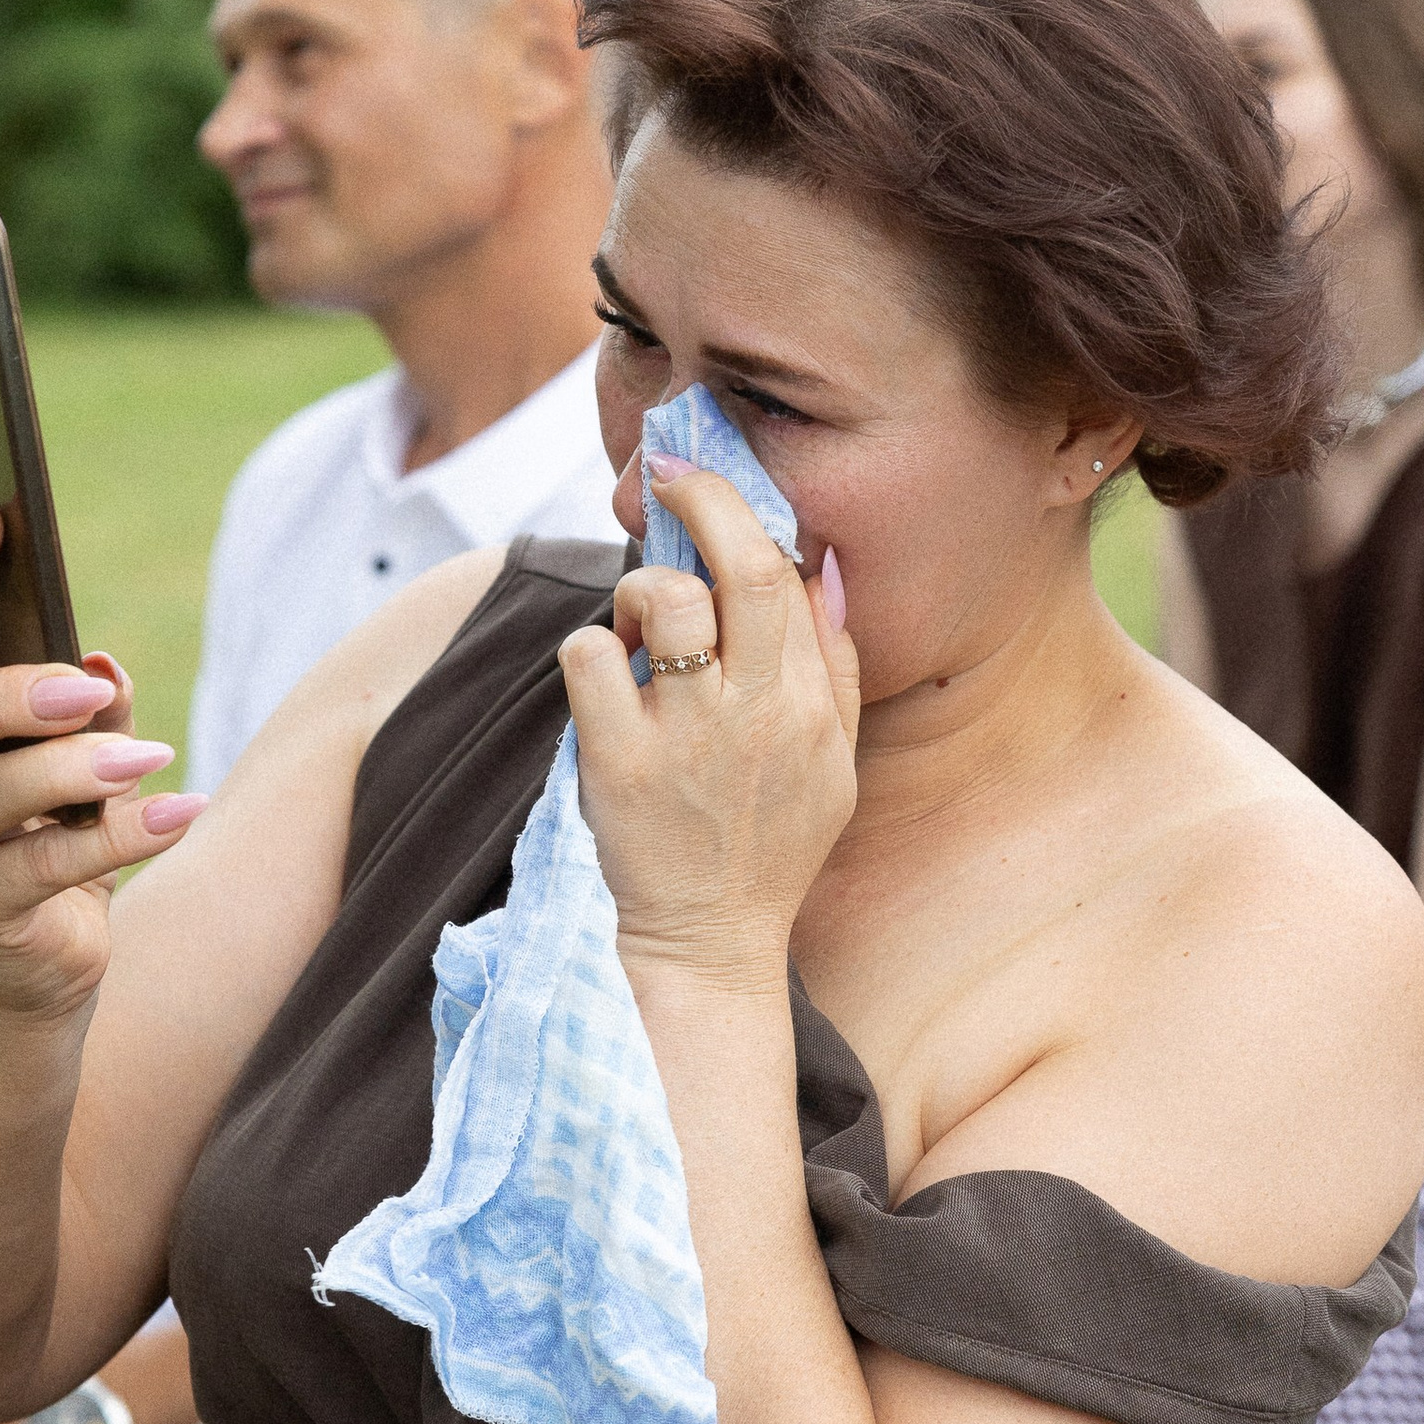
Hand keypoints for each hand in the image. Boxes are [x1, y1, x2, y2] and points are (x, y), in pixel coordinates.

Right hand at [0, 498, 208, 1028]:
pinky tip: (181, 812)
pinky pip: (41, 869)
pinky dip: (121, 836)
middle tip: (84, 688)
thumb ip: (93, 710)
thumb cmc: (57, 841)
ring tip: (149, 757)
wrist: (34, 972)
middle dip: (10, 693)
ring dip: (75, 771)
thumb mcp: (82, 764)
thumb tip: (103, 662)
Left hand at [558, 463, 859, 984]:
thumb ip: (836, 668)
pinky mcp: (621, 764)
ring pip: (665, 600)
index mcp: (811, 707)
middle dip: (701, 499)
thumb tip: (822, 570)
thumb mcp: (835, 766)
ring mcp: (688, 737)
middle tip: (665, 480)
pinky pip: (591, 657)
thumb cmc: (768, 847)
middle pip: (744, 567)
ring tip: (636, 622)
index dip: (743, 513)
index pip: (788, 576)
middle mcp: (759, 713)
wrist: (708, 944)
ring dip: (639, 587)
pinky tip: (601, 675)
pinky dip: (588, 648)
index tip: (708, 484)